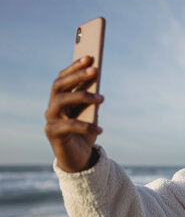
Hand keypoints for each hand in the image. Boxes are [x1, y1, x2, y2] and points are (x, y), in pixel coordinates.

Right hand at [45, 56, 104, 171]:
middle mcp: (52, 107)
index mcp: (60, 99)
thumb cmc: (86, 133)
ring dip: (82, 96)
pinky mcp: (53, 134)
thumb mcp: (91, 113)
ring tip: (101, 98)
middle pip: (59, 86)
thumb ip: (91, 99)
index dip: (74, 67)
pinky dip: (86, 126)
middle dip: (77, 76)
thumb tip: (97, 81)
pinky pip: (69, 125)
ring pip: (61, 101)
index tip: (90, 57)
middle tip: (95, 70)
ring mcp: (50, 120)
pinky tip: (100, 129)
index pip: (63, 78)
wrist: (79, 159)